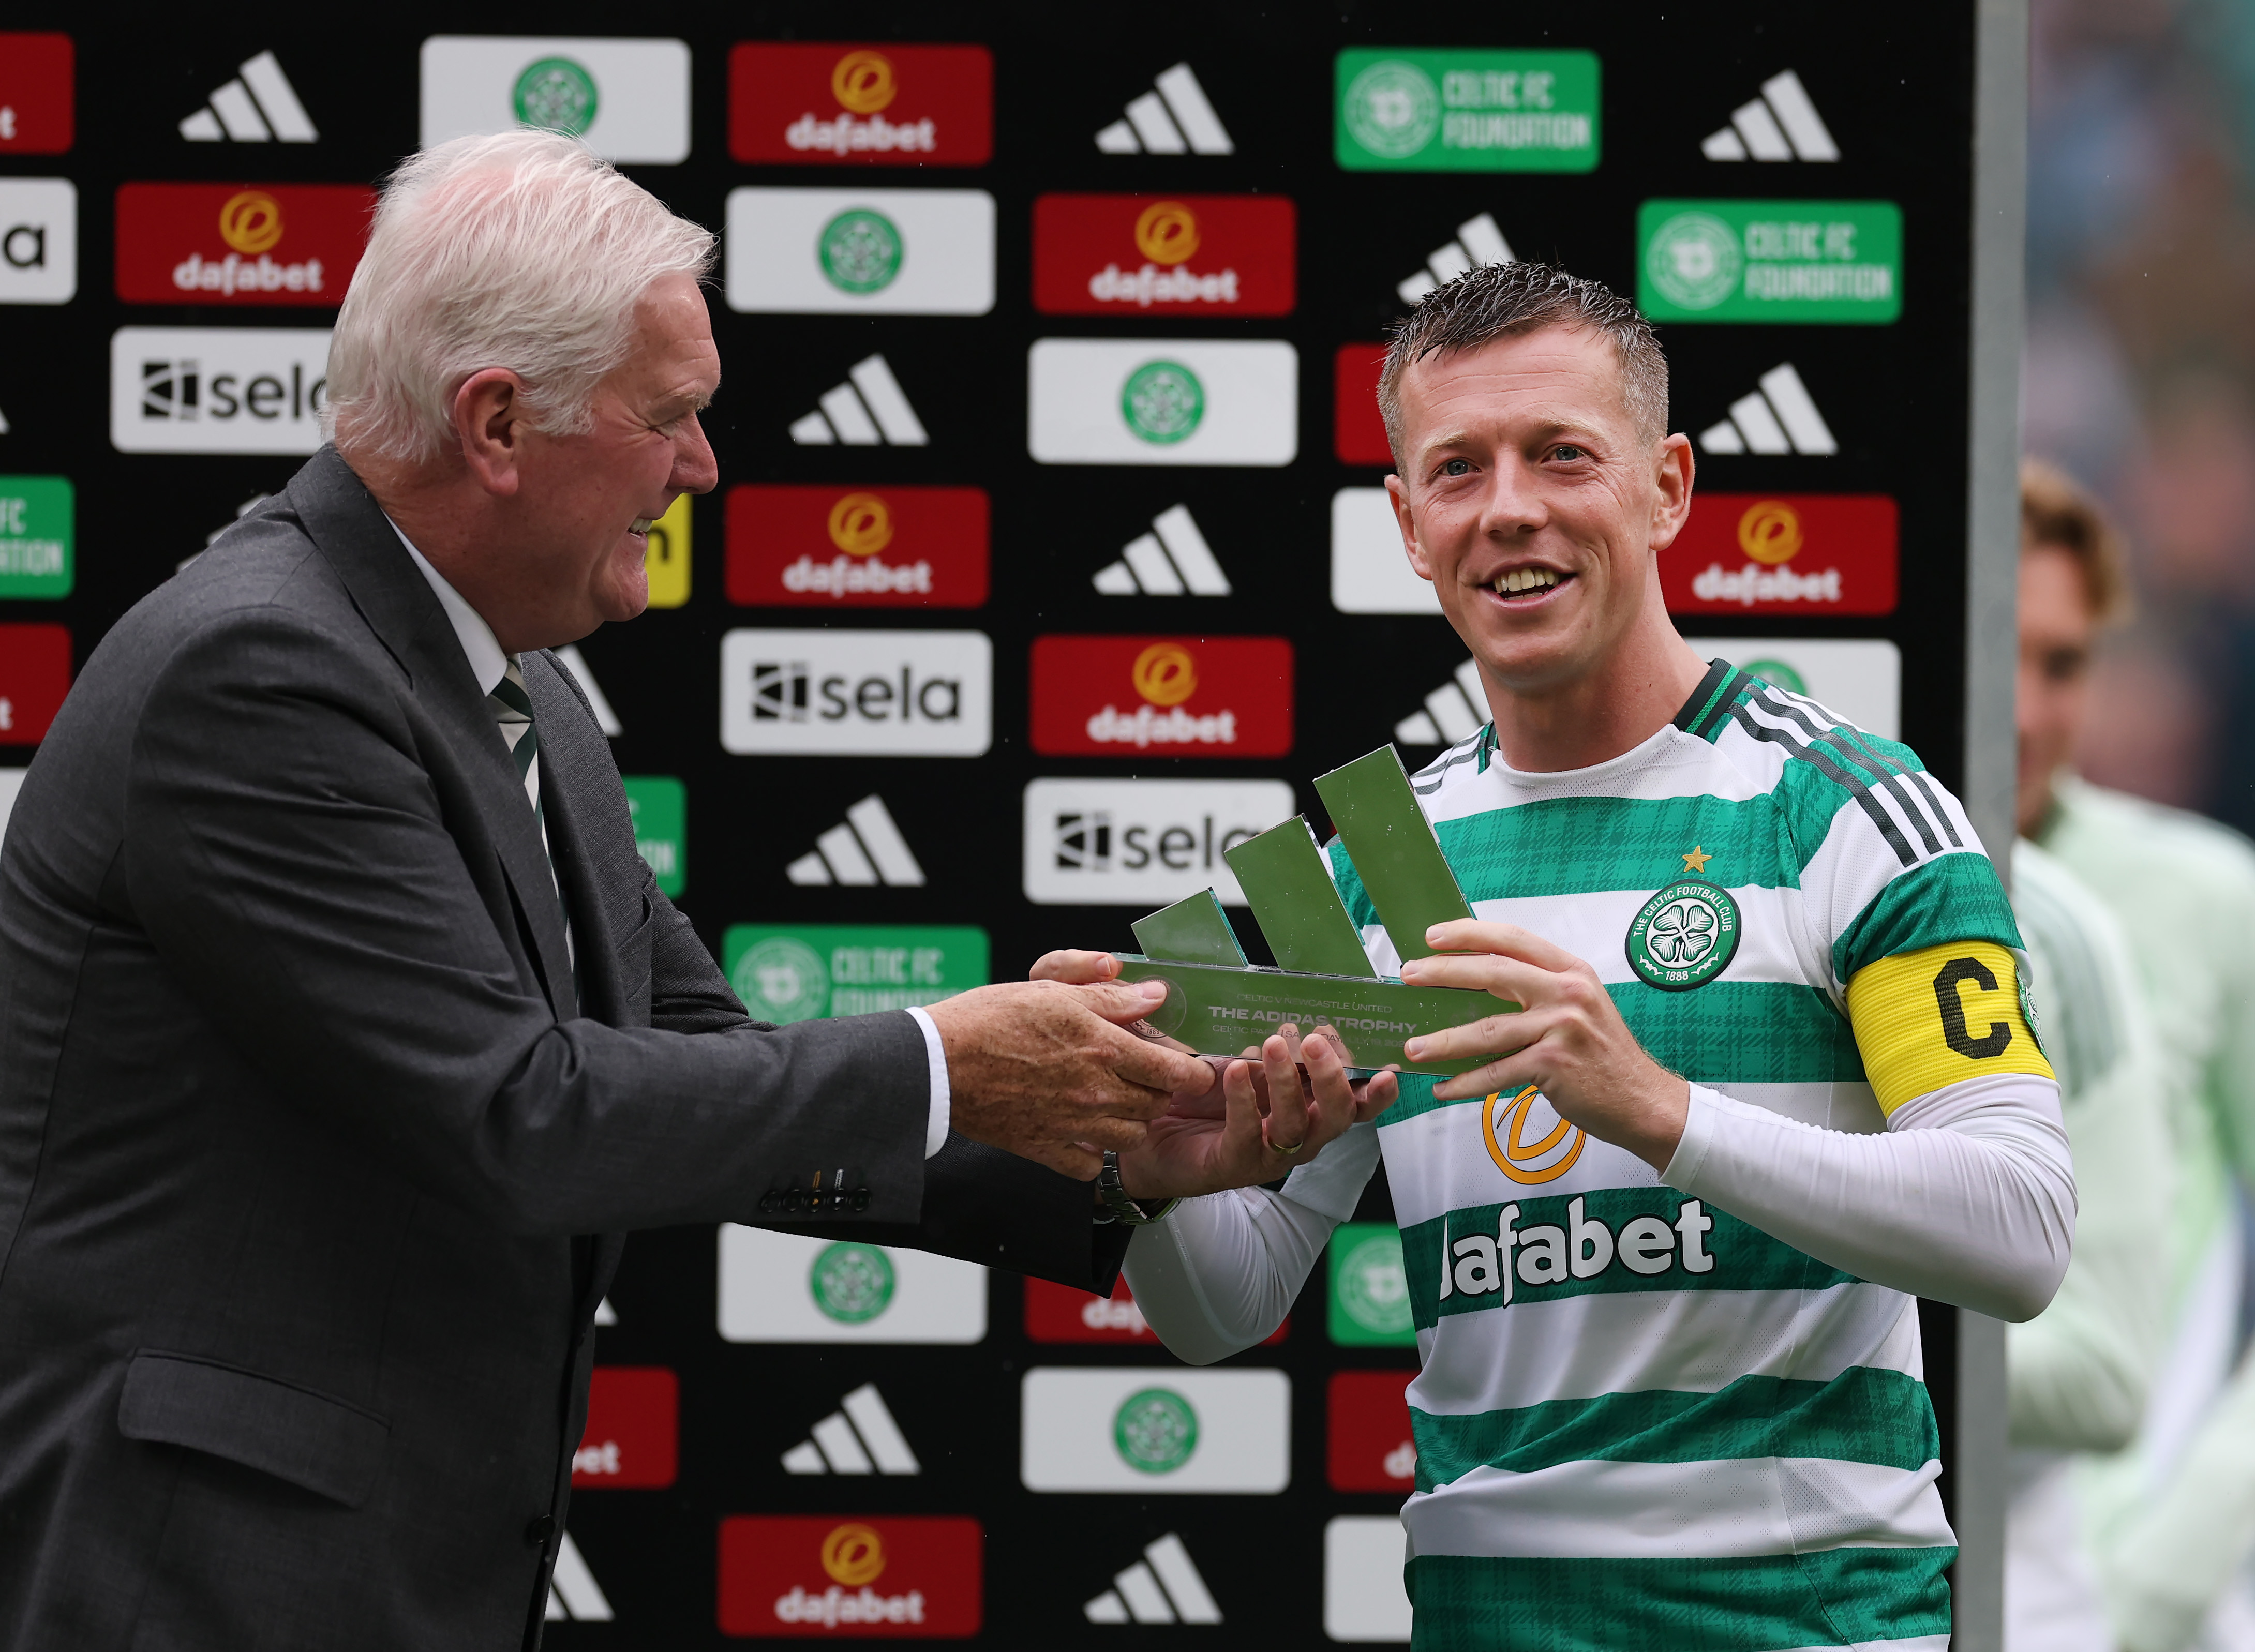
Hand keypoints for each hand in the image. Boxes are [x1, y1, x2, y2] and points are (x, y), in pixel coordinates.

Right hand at [924, 979, 1214, 1177]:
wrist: (937, 1063)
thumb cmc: (990, 1018)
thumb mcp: (1053, 992)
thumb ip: (1110, 998)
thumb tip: (1157, 995)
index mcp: (1102, 1047)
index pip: (1174, 1072)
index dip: (1194, 1074)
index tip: (1195, 1071)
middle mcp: (1094, 1091)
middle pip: (1156, 1105)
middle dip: (1159, 1092)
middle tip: (1145, 1076)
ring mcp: (1071, 1124)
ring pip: (1130, 1137)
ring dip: (1131, 1121)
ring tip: (1115, 1101)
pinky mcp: (1043, 1147)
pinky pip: (1087, 1165)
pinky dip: (1092, 1154)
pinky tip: (1082, 1132)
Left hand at [1114, 1022, 1395, 1201]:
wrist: (1151, 1133)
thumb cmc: (1203, 1094)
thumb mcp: (1241, 1059)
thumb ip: (1269, 1045)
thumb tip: (1291, 1016)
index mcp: (1309, 1109)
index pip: (1355, 1104)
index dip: (1375, 1092)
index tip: (1388, 1068)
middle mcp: (1299, 1135)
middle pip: (1336, 1115)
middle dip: (1331, 1077)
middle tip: (1314, 1041)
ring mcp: (1270, 1155)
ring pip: (1295, 1125)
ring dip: (1286, 1083)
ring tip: (1271, 1044)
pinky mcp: (1234, 1165)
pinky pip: (1247, 1134)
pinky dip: (1244, 1100)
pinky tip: (1234, 1071)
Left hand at [1398, 919, 1687, 1171]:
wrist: (1642, 1099)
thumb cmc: (1605, 1054)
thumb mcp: (1581, 1005)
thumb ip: (1541, 989)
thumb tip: (1479, 980)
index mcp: (1571, 971)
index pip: (1513, 940)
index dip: (1470, 933)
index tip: (1434, 936)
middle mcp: (1567, 993)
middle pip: (1492, 973)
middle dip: (1443, 973)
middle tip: (1408, 976)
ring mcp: (1561, 1028)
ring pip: (1487, 1031)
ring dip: (1444, 1040)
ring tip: (1412, 1048)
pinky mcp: (1554, 1065)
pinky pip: (1498, 1073)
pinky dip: (1466, 1083)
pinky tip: (1443, 1088)